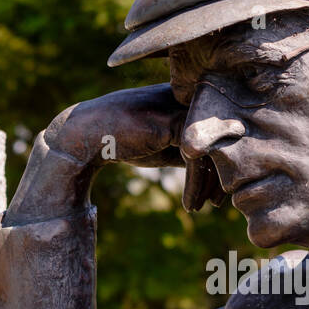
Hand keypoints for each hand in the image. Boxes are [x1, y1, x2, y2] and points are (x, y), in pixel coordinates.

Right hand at [6, 83, 224, 220]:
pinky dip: (195, 185)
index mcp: (185, 102)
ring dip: (208, 185)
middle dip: (220, 175)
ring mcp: (181, 109)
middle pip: (219, 141)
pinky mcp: (173, 124)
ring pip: (211, 151)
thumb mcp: (163, 145)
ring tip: (203, 207)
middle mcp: (187, 100)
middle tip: (217, 203)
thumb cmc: (124, 139)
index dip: (219, 164)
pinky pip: (197, 158)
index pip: (215, 133)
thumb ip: (188, 149)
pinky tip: (189, 205)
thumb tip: (218, 169)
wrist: (88, 134)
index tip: (216, 193)